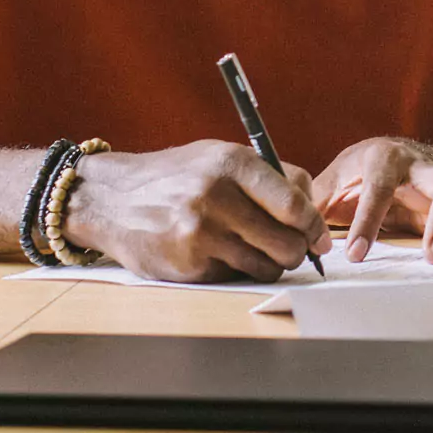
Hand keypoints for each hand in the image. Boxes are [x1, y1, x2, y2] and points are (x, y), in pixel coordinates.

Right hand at [62, 140, 330, 283]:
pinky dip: (235, 270)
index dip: (314, 225)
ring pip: (264, 266)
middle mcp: (216, 196)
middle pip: (285, 242)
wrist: (110, 198)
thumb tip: (313, 210)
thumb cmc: (177, 176)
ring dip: (270, 265)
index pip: (292, 204)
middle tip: (295, 250)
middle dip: (298, 252)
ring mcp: (200, 233)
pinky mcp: (186, 263)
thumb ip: (270, 178)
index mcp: (233, 163)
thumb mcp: (221, 156)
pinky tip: (218, 252)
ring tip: (257, 251)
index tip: (321, 237)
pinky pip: (233, 276)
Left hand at [311, 138, 432, 264]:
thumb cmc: (361, 174)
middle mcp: (423, 164)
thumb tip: (289, 222)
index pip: (380, 186)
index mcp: (386, 159)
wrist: (396, 155)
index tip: (355, 254)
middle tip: (432, 256)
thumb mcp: (335, 181)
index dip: (368, 220)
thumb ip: (314, 200)